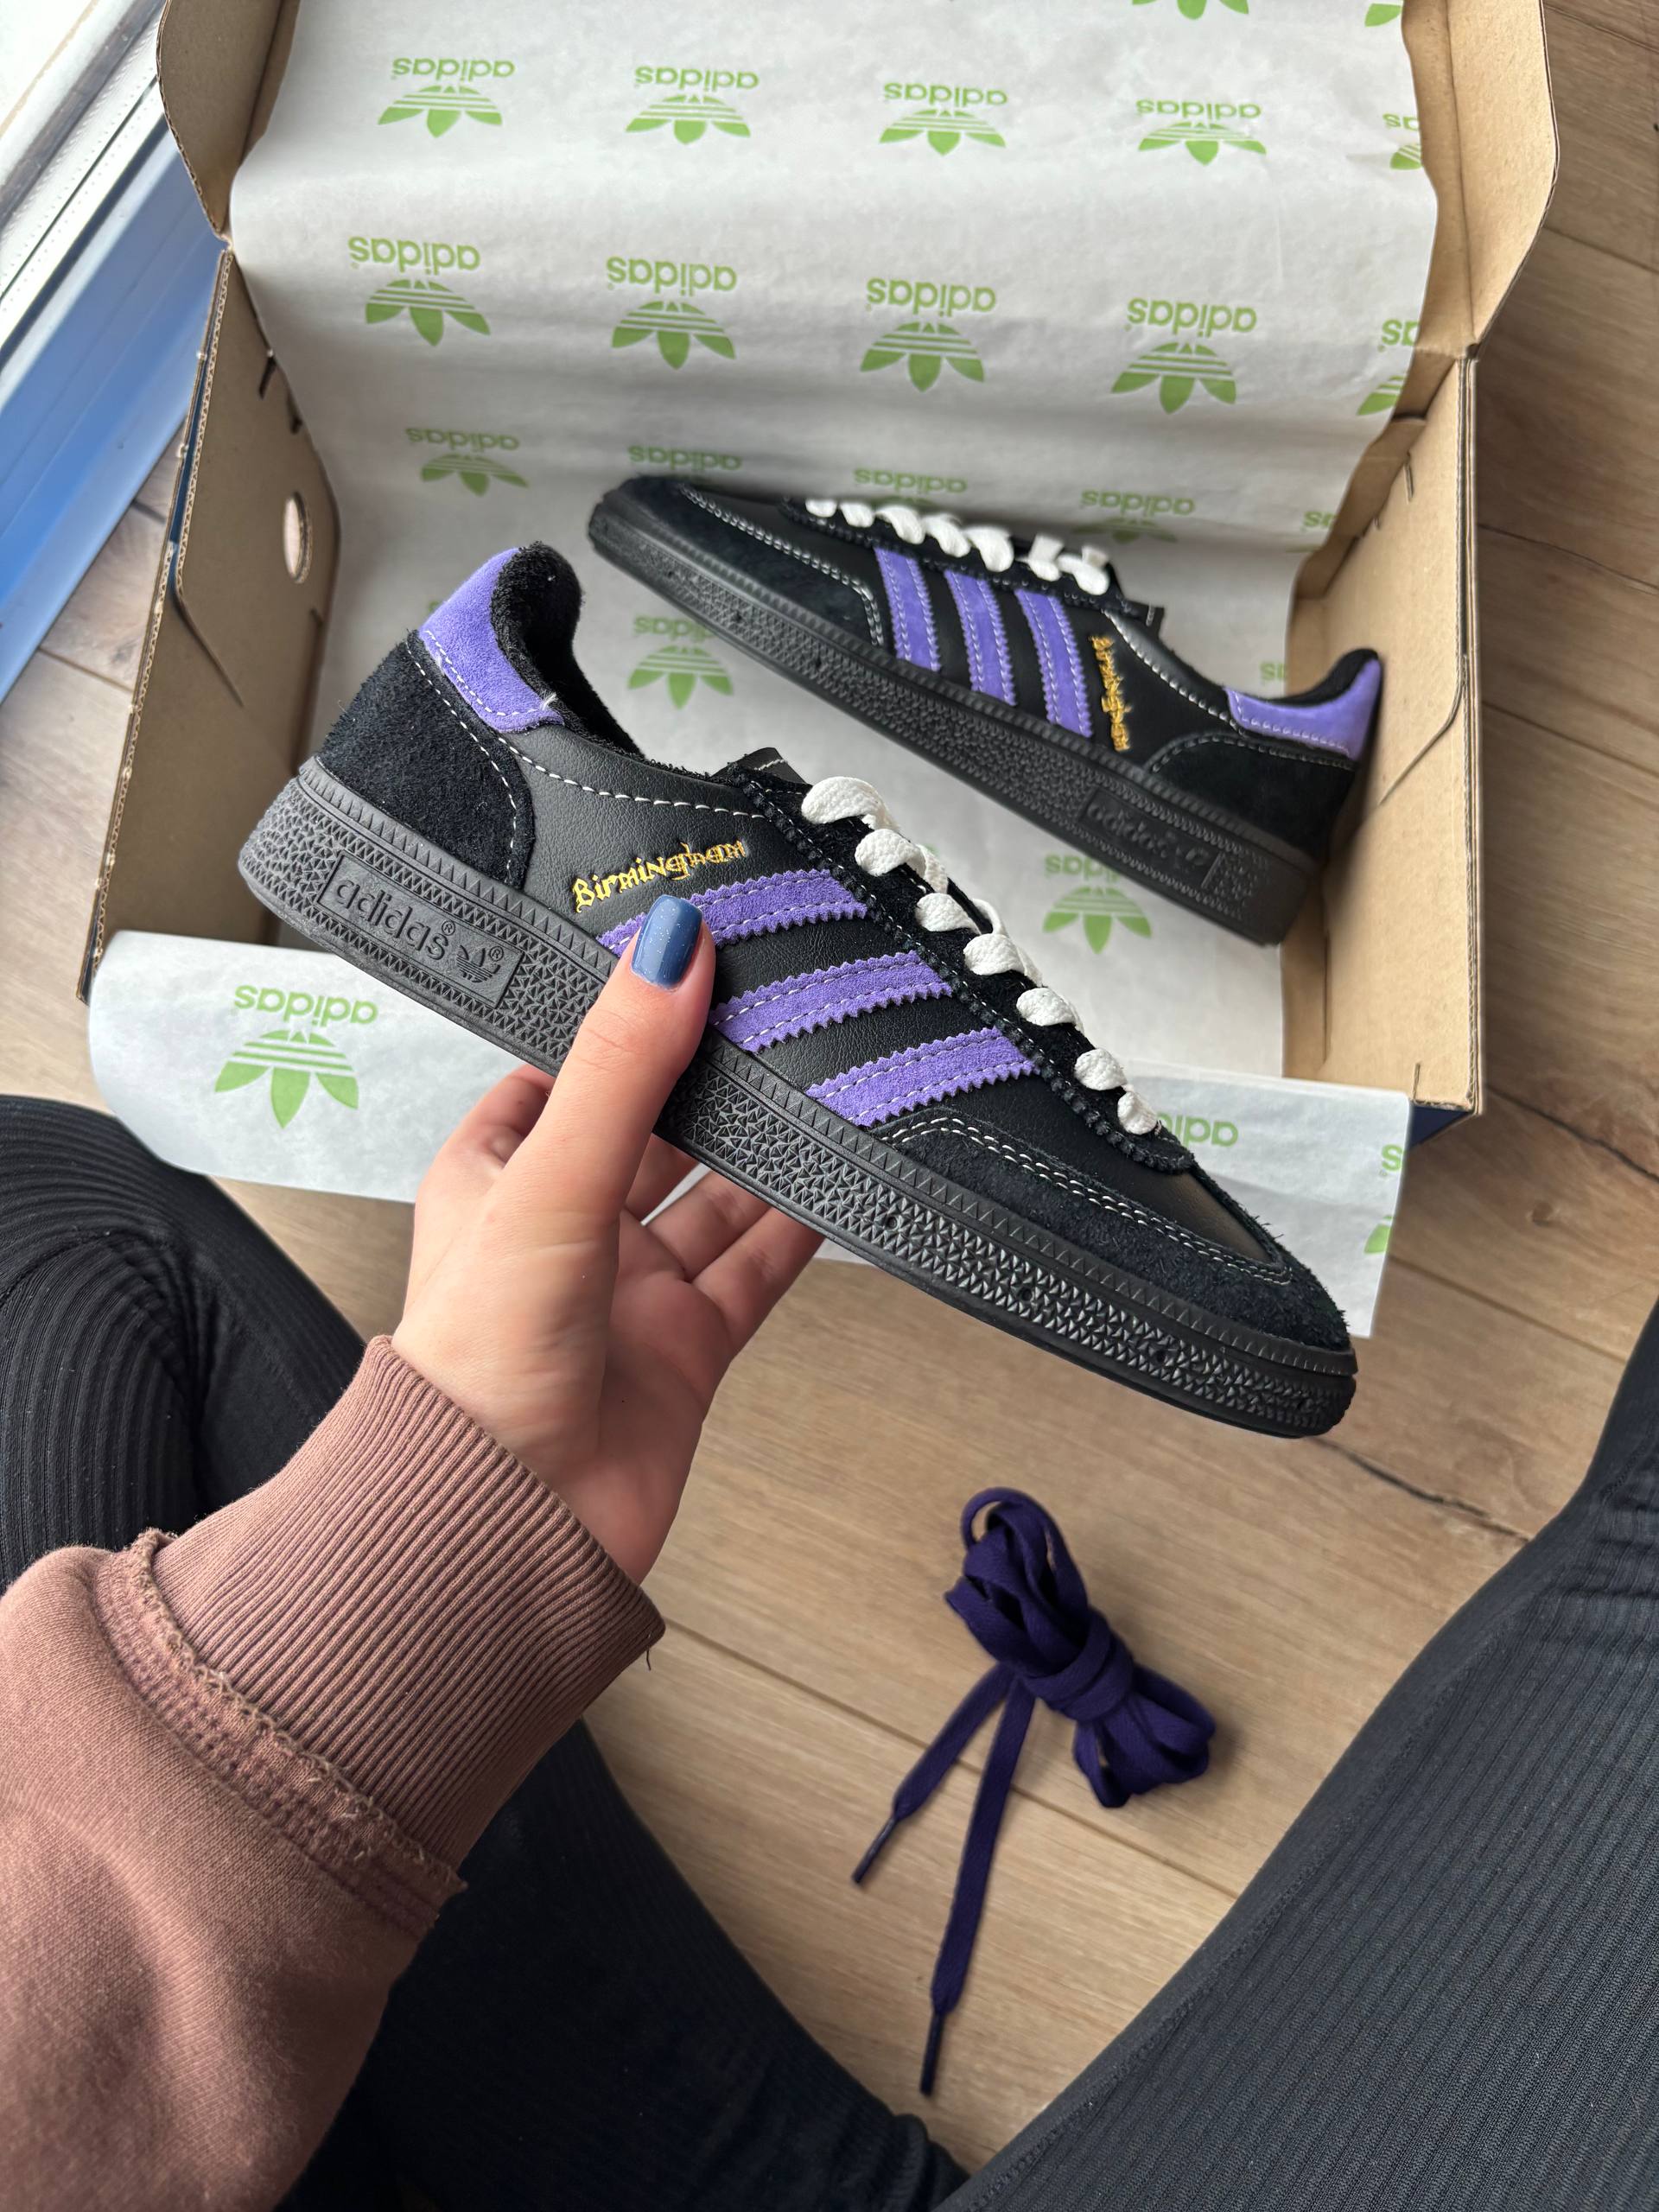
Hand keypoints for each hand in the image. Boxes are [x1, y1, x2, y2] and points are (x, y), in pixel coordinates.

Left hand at [392, 896, 821, 1581]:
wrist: (505, 1527)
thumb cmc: (475, 1369)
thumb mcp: (547, 1183)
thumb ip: (619, 1068)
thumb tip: (668, 951)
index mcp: (497, 1174)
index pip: (565, 1070)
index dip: (623, 1020)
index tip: (688, 963)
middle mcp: (565, 1226)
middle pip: (657, 1126)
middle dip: (715, 1078)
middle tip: (782, 1011)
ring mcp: (631, 1288)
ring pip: (717, 1195)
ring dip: (767, 1147)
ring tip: (827, 1080)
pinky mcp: (688, 1346)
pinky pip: (757, 1266)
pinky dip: (800, 1225)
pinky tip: (840, 1179)